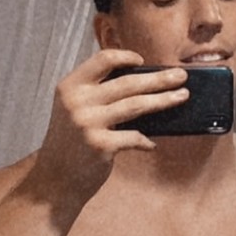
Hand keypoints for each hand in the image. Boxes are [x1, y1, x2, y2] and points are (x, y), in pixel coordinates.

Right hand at [28, 49, 187, 200]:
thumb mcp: (73, 110)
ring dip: (163, 100)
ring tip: (182, 96)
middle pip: (127, 82)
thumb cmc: (69, 143)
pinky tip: (151, 144)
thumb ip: (97, 94)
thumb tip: (141, 83)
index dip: (125, 57)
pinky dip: (145, 141)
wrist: (53, 179)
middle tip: (181, 76)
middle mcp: (78, 101)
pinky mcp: (100, 145)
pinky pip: (134, 136)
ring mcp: (89, 123)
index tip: (143, 61)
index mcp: (70, 86)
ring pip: (136, 105)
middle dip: (159, 78)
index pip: (103, 60)